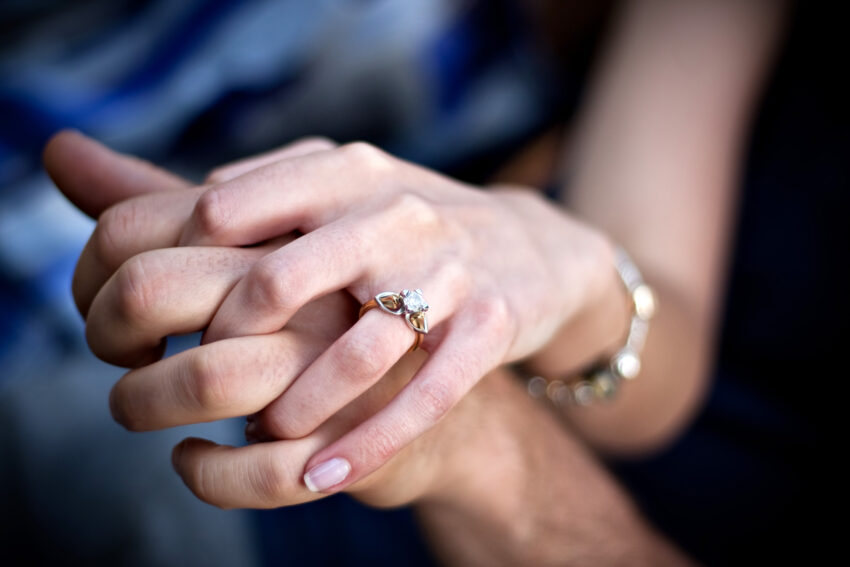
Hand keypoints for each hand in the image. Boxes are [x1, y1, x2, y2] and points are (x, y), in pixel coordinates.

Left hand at [173, 138, 614, 491]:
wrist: (530, 250)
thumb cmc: (415, 225)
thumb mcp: (352, 183)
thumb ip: (275, 183)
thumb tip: (189, 204)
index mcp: (346, 173)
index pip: (226, 210)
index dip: (181, 269)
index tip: (170, 317)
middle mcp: (395, 214)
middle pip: (278, 281)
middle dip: (227, 344)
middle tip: (211, 377)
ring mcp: (447, 271)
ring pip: (354, 354)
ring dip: (295, 409)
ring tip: (269, 432)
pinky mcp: (491, 326)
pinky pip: (424, 399)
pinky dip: (367, 447)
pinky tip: (324, 477)